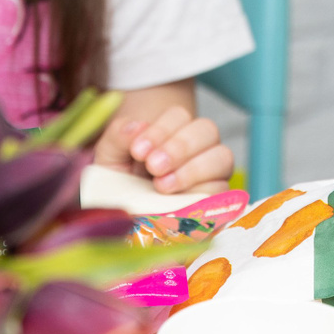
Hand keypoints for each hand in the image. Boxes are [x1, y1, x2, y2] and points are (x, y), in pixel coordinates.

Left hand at [92, 106, 233, 194]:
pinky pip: (222, 190)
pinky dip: (201, 193)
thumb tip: (136, 128)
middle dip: (179, 147)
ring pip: (222, 157)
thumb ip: (119, 136)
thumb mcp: (111, 156)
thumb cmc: (122, 181)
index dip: (161, 130)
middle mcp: (199, 146)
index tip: (138, 150)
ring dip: (192, 169)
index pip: (179, 116)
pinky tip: (177, 201)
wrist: (127, 217)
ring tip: (162, 186)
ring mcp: (213, 171)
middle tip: (153, 167)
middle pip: (207, 130)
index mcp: (174, 130)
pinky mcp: (219, 198)